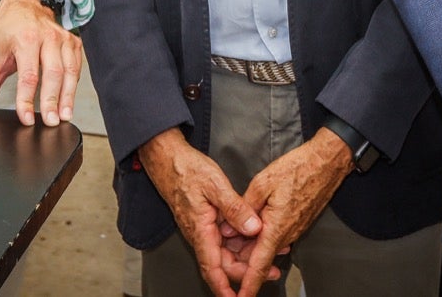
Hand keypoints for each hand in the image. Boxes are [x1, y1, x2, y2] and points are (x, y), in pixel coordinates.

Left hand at [0, 0, 80, 125]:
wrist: (26, 3)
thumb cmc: (10, 28)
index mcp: (25, 39)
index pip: (28, 75)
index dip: (26, 100)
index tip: (26, 118)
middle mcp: (47, 37)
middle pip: (53, 74)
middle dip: (52, 100)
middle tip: (51, 121)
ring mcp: (63, 38)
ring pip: (69, 71)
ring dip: (68, 96)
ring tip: (64, 116)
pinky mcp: (73, 42)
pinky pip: (77, 67)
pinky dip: (74, 85)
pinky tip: (69, 99)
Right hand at [140, 129, 278, 296]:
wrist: (169, 158)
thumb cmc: (188, 170)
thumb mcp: (215, 185)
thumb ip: (235, 208)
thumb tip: (254, 228)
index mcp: (200, 230)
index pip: (213, 267)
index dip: (224, 287)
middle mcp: (201, 234)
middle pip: (224, 263)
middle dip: (247, 271)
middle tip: (272, 271)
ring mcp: (204, 228)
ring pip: (227, 250)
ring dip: (247, 254)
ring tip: (273, 251)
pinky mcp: (208, 220)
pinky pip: (225, 237)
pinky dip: (241, 239)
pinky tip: (257, 234)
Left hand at [234, 128, 352, 296]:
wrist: (327, 162)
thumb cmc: (297, 168)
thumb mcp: (262, 183)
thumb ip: (243, 208)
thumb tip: (228, 230)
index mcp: (277, 228)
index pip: (259, 265)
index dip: (248, 285)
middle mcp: (288, 234)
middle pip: (261, 256)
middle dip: (244, 257)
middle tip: (229, 245)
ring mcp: (295, 229)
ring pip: (269, 245)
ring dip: (254, 243)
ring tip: (239, 230)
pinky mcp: (299, 222)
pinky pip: (278, 235)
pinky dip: (265, 233)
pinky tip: (256, 220)